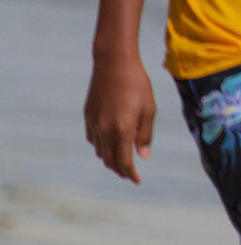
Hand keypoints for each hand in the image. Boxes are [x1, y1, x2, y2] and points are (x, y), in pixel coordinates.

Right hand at [84, 52, 155, 183]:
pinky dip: (101, 146)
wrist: (113, 63)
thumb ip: (145, 134)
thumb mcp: (149, 108)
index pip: (124, 161)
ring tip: (121, 161)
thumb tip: (143, 155)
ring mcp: (94, 123)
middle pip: (110, 160)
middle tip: (130, 174)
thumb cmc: (137, 84)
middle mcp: (105, 129)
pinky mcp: (88, 116)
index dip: (130, 174)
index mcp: (122, 129)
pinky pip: (93, 138)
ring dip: (110, 159)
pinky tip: (109, 144)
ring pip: (100, 151)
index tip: (137, 181)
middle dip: (120, 169)